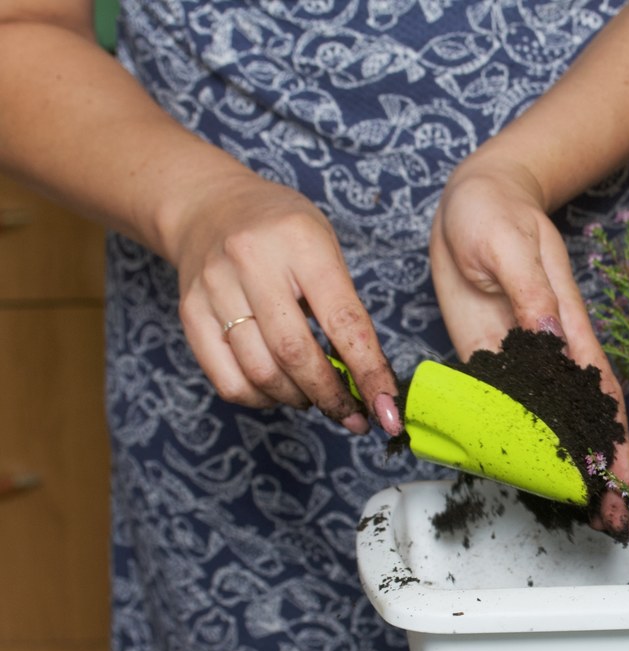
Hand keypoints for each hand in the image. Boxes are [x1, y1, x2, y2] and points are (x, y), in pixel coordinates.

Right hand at [168, 172, 402, 435]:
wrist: (210, 206)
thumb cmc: (282, 230)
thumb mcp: (325, 246)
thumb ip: (344, 306)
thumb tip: (368, 378)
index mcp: (301, 243)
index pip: (344, 321)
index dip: (369, 373)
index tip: (388, 410)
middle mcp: (252, 263)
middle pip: (295, 353)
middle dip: (331, 396)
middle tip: (355, 416)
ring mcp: (214, 289)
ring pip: (260, 373)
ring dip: (298, 400)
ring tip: (316, 397)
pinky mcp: (189, 313)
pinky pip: (227, 380)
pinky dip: (261, 399)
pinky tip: (279, 391)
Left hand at [430, 153, 628, 534]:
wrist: (472, 202)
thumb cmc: (495, 215)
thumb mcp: (508, 245)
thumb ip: (528, 291)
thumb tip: (549, 335)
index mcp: (566, 322)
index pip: (599, 390)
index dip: (615, 437)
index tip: (625, 479)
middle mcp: (551, 349)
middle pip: (584, 418)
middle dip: (602, 469)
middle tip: (613, 519)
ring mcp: (521, 358)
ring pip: (549, 421)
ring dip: (564, 466)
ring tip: (582, 514)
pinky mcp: (490, 358)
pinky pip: (506, 407)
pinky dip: (520, 443)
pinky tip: (529, 475)